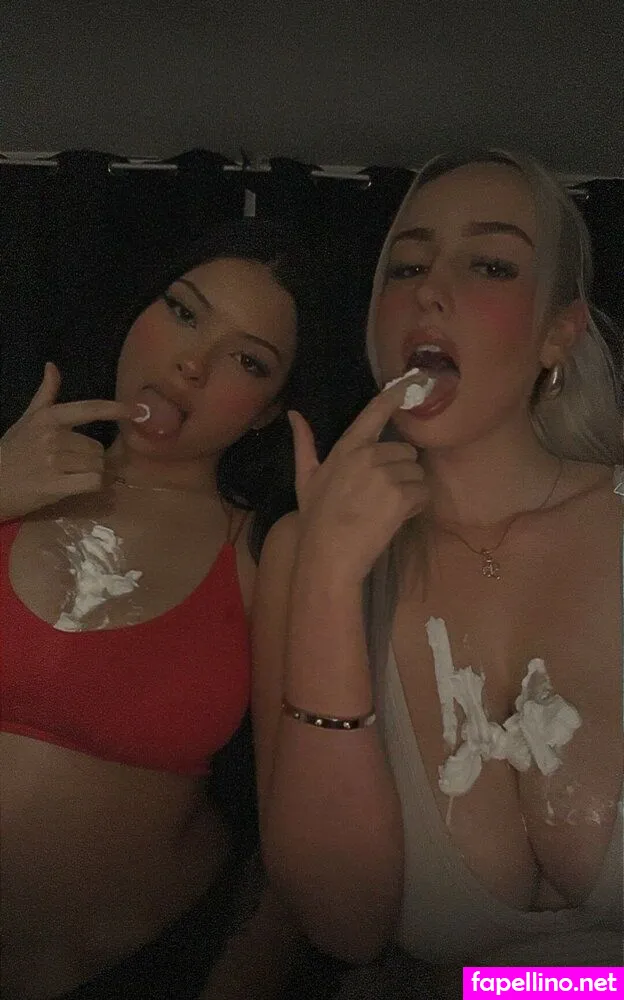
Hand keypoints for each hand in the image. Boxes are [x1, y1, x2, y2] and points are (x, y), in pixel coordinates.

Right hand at [0, 362, 135, 520]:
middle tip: (72, 464)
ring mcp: (54, 463)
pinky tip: (81, 485)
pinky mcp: (56, 486)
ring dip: (92, 473)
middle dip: (91, 458)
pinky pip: (92, 482)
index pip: (88, 409)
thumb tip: (52, 365)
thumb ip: (45, 394)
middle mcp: (52, 438)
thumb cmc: (12, 451)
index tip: (137, 410)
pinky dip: (94, 485)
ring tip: (72, 476)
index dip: (115, 409)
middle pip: (97, 448)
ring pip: (97, 466)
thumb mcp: (27, 419)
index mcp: (48, 418)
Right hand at [288, 374, 428, 583]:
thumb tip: (294, 414)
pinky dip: (416, 507)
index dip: (397, 394)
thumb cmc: (317, 519)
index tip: (415, 379)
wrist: (329, 554)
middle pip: (405, 451)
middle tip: (381, 496)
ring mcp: (387, 474)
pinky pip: (423, 493)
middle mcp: (369, 455)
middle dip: (400, 472)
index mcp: (347, 448)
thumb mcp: (306, 478)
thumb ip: (304, 444)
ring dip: (409, 491)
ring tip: (386, 510)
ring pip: (417, 473)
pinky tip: (396, 519)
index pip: (375, 412)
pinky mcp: (402, 495)